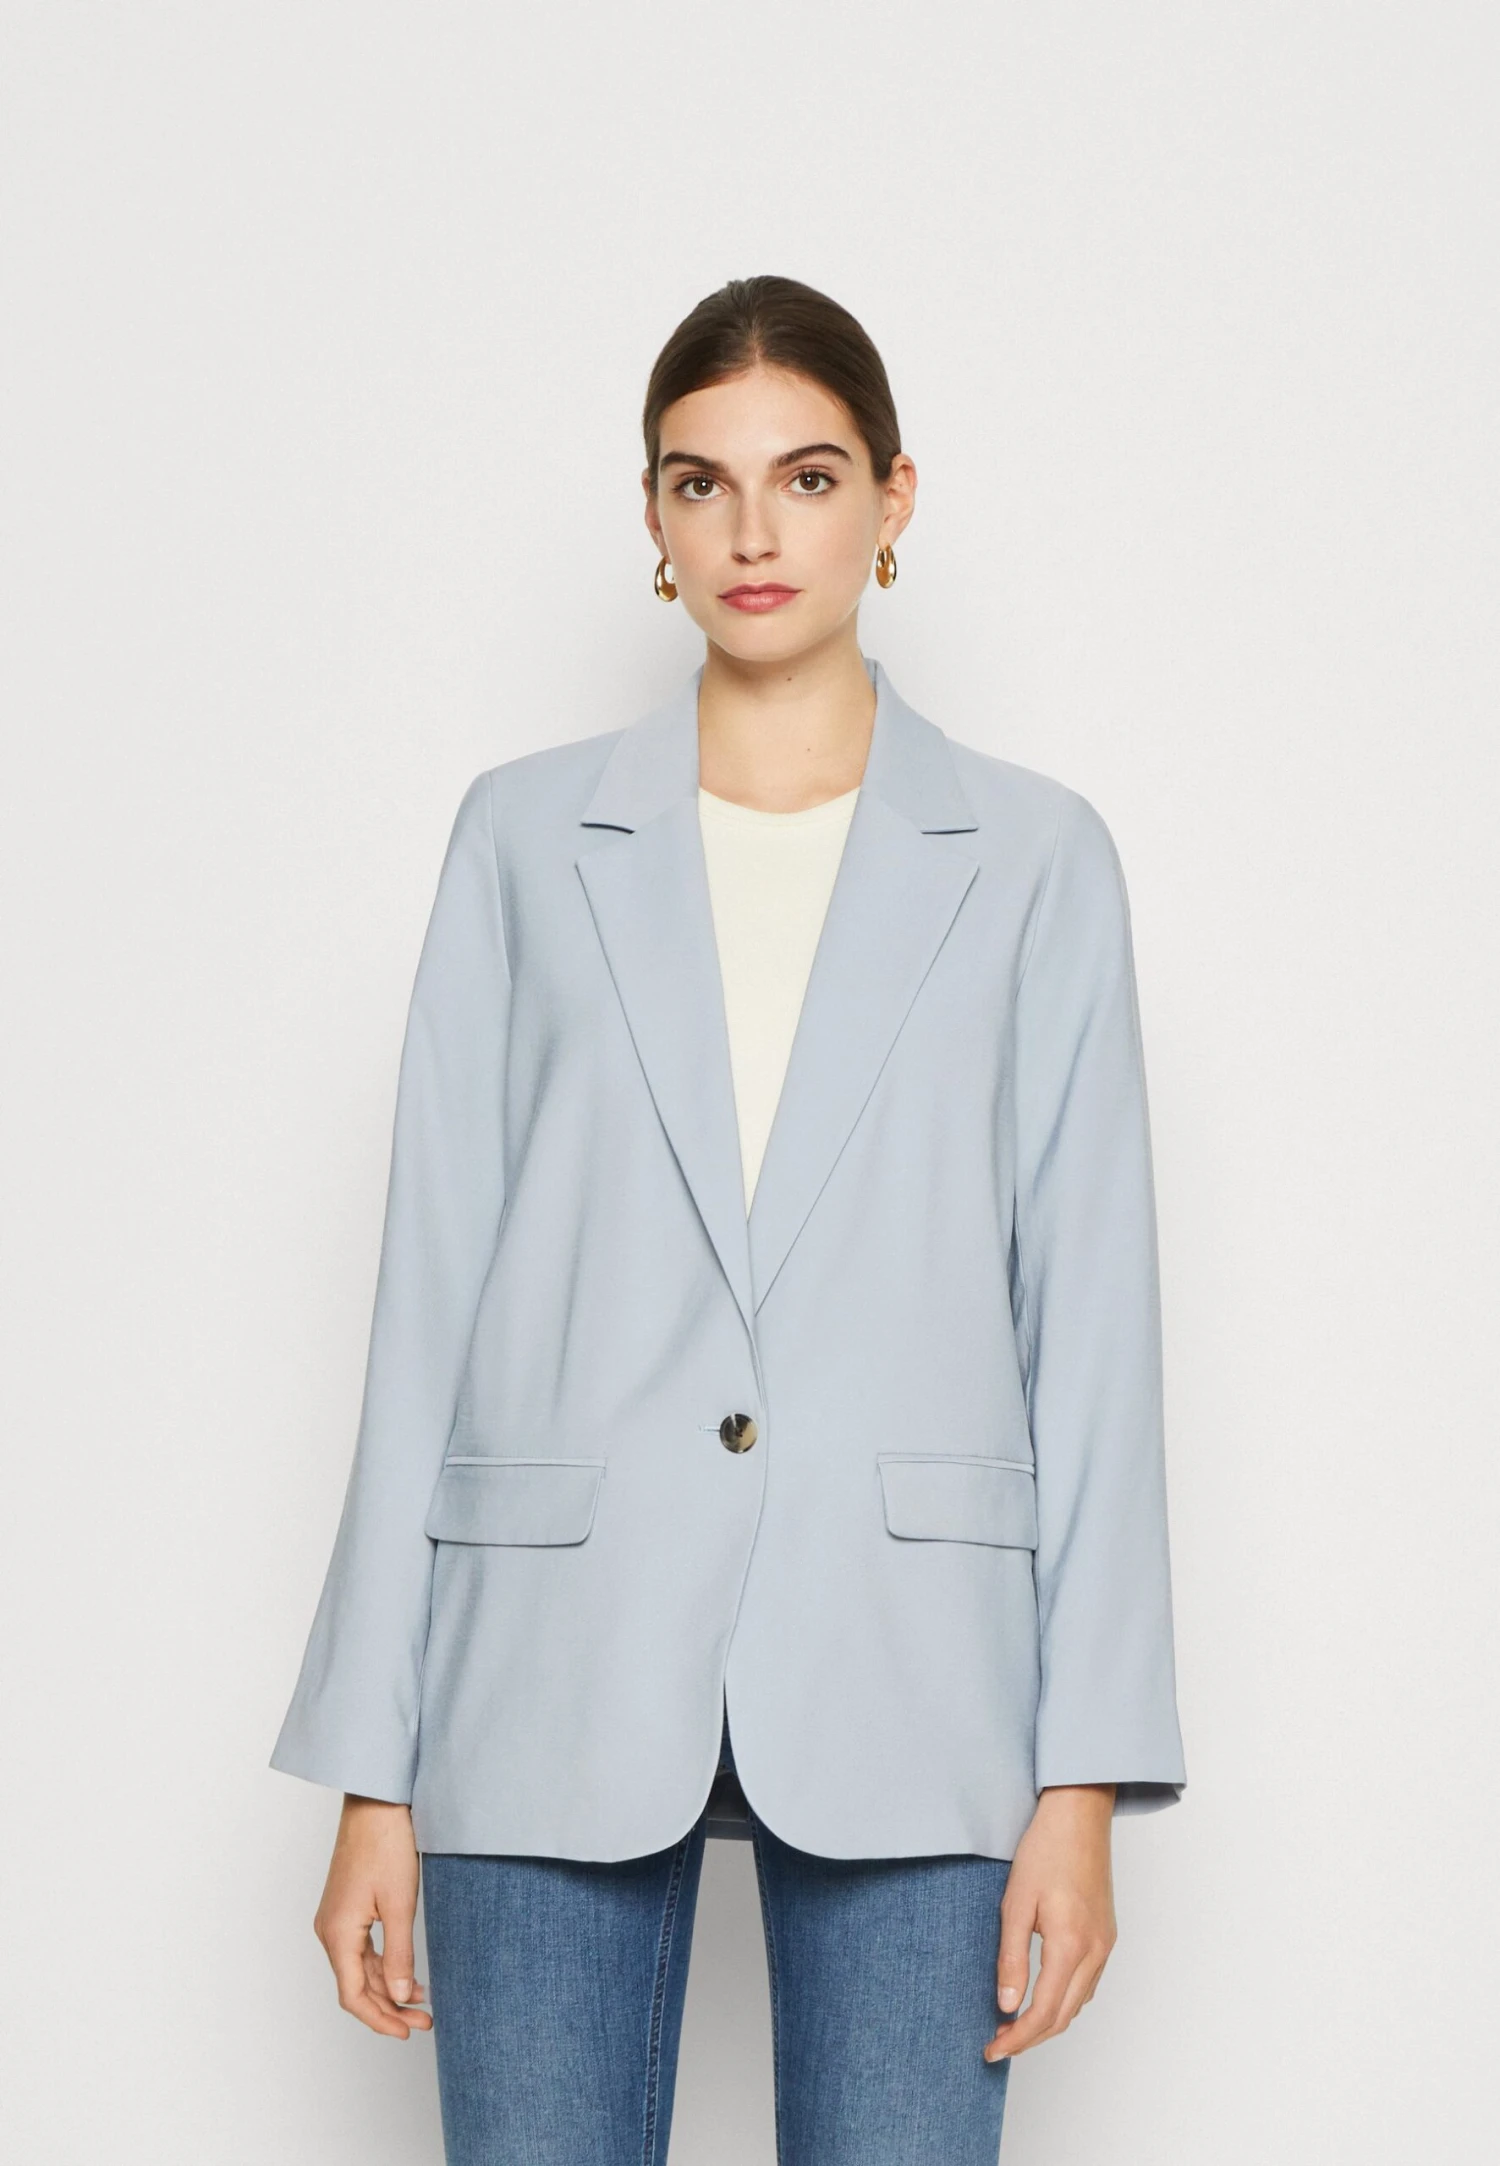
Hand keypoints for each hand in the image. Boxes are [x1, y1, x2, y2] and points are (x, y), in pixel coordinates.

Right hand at [312, 1794, 433, 2037]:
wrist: (376, 1802)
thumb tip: (401, 1997)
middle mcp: (330, 1930)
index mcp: (337, 1933)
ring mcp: (336, 1919)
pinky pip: (362, 1949)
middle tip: (425, 2022)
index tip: (407, 2032)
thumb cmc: (385, 1845)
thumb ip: (399, 1954)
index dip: (380, 2020)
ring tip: (423, 2002)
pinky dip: (384, 1966)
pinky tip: (408, 1974)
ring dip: (388, 1988)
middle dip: (389, 2008)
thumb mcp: (400, 1904)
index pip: (352, 1996)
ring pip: (360, 1969)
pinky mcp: (347, 1908)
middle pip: (356, 1986)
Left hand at [982, 1783, 1116, 2062]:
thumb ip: (1012, 1958)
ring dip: (1049, 2021)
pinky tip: (1043, 1995)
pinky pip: (1088, 1982)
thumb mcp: (1016, 1903)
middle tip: (998, 2042)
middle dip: (1031, 2037)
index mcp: (1071, 1946)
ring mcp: (1105, 1943)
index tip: (992, 2049)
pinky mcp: (1106, 1934)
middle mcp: (1095, 1951)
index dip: (1018, 2038)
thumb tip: (1007, 2006)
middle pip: (1065, 2016)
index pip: (1044, 2013)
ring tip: (1014, 2023)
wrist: (1079, 1814)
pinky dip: (1065, 2000)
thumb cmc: (1045, 1850)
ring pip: (1079, 2002)